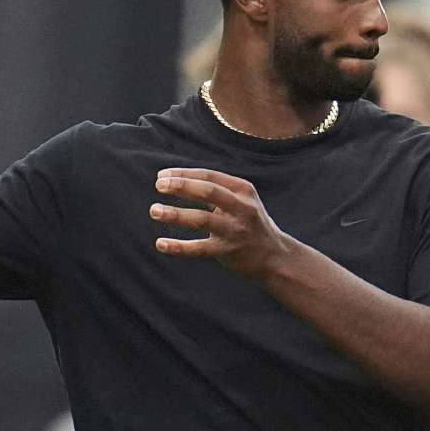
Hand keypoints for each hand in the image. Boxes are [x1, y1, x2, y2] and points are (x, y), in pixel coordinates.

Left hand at [150, 168, 290, 278]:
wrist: (275, 256)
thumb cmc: (250, 223)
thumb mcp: (242, 200)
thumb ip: (216, 190)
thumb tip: (176, 180)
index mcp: (243, 190)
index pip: (209, 176)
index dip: (184, 174)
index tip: (162, 176)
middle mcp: (241, 208)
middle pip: (208, 191)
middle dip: (181, 186)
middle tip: (158, 186)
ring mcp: (235, 230)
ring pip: (201, 219)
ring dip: (175, 214)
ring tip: (154, 210)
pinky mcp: (227, 251)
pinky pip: (198, 248)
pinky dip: (178, 247)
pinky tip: (160, 243)